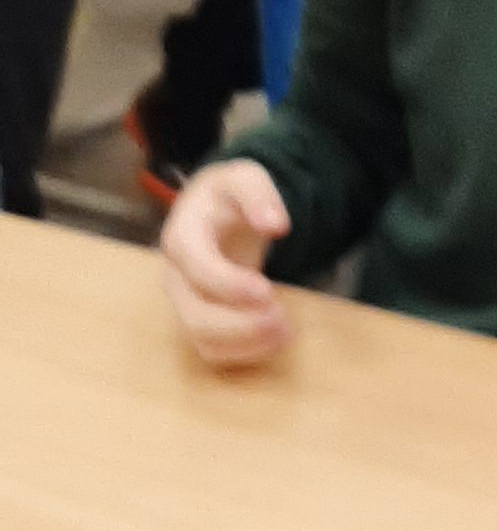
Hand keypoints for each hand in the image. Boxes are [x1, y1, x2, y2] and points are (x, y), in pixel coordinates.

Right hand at [161, 161, 292, 369]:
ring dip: (245, 343)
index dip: (228, 284)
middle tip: (282, 319)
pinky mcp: (198, 319)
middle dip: (239, 324)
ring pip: (202, 339)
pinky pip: (213, 350)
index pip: (196, 267)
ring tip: (285, 331)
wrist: (215, 211)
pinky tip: (275, 339)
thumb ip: (258, 194)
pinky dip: (244, 353)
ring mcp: (184, 301)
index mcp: (182, 236)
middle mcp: (176, 275)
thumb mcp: (244, 177)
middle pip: (194, 315)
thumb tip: (275, 224)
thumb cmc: (228, 196)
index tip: (266, 291)